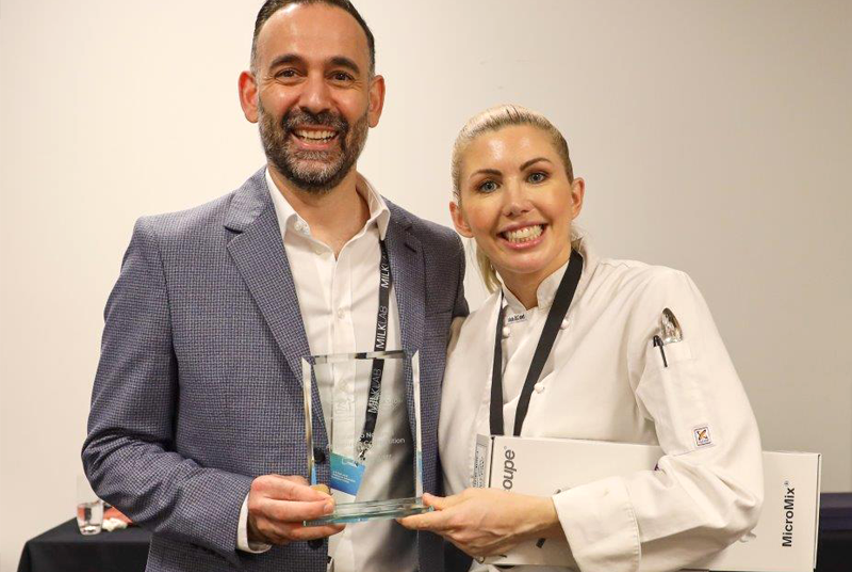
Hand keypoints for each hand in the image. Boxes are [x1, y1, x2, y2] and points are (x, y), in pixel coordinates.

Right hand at [247, 475, 343, 544]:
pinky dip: (311, 534)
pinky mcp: (272, 539)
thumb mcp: (284, 481)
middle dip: (312, 512)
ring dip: (317, 529)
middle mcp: (261, 506)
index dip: (311, 496)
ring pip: (292, 531)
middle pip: (288, 513)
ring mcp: (265, 525)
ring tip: (335, 525)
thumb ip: (303, 486)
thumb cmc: (272, 493)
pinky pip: (294, 539)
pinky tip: (323, 529)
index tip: (328, 499)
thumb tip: (324, 494)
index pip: (290, 491)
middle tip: (332, 510)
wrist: (251, 512)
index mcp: (264, 486)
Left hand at [398, 489, 561, 557]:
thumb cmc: (502, 504)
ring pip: (448, 535)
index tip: (402, 518)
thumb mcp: (471, 494)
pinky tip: (476, 524)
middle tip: (448, 506)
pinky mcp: (475, 553)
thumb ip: (446, 500)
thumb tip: (430, 500)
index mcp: (455, 518)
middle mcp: (458, 536)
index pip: (424, 522)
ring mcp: (466, 546)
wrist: (523, 519)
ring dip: (452, 525)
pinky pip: (460, 542)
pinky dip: (463, 533)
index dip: (409, 520)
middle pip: (436, 528)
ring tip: (471, 514)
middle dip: (437, 517)